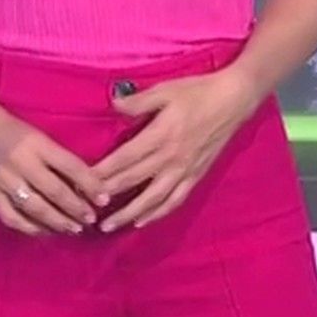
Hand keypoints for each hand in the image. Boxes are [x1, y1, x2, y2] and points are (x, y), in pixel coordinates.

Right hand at [0, 104, 106, 234]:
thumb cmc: (13, 129)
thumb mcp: (40, 136)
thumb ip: (60, 158)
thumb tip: (87, 184)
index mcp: (37, 143)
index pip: (70, 166)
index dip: (89, 184)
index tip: (104, 199)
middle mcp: (21, 162)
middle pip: (54, 190)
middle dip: (76, 208)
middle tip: (91, 219)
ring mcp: (3, 180)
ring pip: (34, 207)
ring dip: (57, 221)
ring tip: (74, 229)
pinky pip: (11, 216)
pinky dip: (30, 228)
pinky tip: (46, 232)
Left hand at [91, 69, 260, 230]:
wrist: (234, 101)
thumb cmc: (198, 92)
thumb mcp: (166, 89)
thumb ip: (139, 101)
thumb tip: (113, 105)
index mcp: (161, 135)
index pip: (124, 159)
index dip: (102, 172)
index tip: (82, 182)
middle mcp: (171, 157)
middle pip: (133, 181)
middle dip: (107, 196)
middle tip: (84, 208)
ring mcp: (184, 170)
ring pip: (152, 199)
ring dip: (128, 214)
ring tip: (108, 226)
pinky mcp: (196, 176)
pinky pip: (175, 200)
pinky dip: (157, 213)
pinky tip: (142, 221)